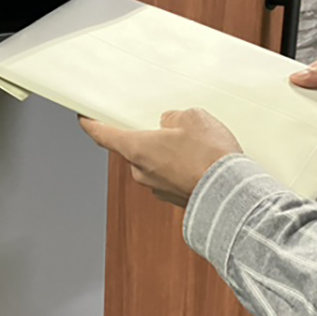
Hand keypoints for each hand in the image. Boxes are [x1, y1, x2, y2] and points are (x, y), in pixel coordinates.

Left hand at [79, 109, 242, 207]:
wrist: (233, 194)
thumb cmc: (210, 156)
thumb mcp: (193, 118)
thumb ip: (174, 117)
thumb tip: (169, 125)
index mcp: (137, 148)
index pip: (102, 135)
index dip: (91, 124)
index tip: (83, 118)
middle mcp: (140, 171)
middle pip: (134, 147)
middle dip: (148, 136)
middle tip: (167, 126)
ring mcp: (156, 187)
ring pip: (154, 162)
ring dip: (167, 152)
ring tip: (194, 144)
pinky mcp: (172, 197)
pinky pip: (169, 175)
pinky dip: (179, 167)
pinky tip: (200, 161)